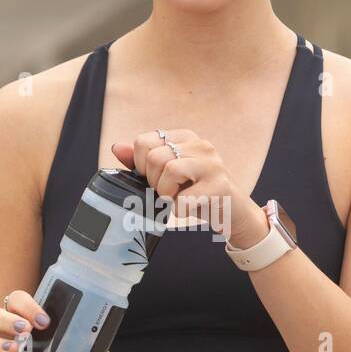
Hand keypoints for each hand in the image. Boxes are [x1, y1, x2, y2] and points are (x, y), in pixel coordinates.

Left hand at [110, 135, 268, 247]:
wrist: (234, 214)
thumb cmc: (198, 194)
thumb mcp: (168, 176)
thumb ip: (143, 161)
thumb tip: (116, 148)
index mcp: (186, 137)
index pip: (144, 142)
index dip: (141, 166)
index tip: (157, 178)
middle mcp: (201, 145)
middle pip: (154, 157)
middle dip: (155, 182)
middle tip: (170, 192)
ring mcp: (212, 164)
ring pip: (168, 171)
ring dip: (167, 195)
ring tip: (180, 199)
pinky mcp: (219, 186)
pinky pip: (182, 199)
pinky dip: (180, 211)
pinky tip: (191, 208)